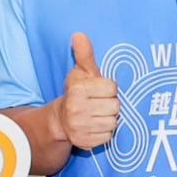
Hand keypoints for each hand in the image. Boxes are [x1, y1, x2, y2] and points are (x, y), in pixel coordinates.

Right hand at [52, 33, 119, 148]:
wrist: (60, 120)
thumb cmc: (77, 93)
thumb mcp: (81, 72)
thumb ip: (84, 54)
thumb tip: (79, 34)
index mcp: (77, 90)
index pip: (112, 88)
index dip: (109, 88)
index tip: (100, 90)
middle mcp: (76, 109)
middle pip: (115, 106)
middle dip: (110, 104)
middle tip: (100, 103)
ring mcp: (80, 127)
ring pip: (113, 122)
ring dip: (109, 118)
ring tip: (99, 114)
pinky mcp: (84, 142)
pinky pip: (108, 136)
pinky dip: (105, 132)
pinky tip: (96, 126)